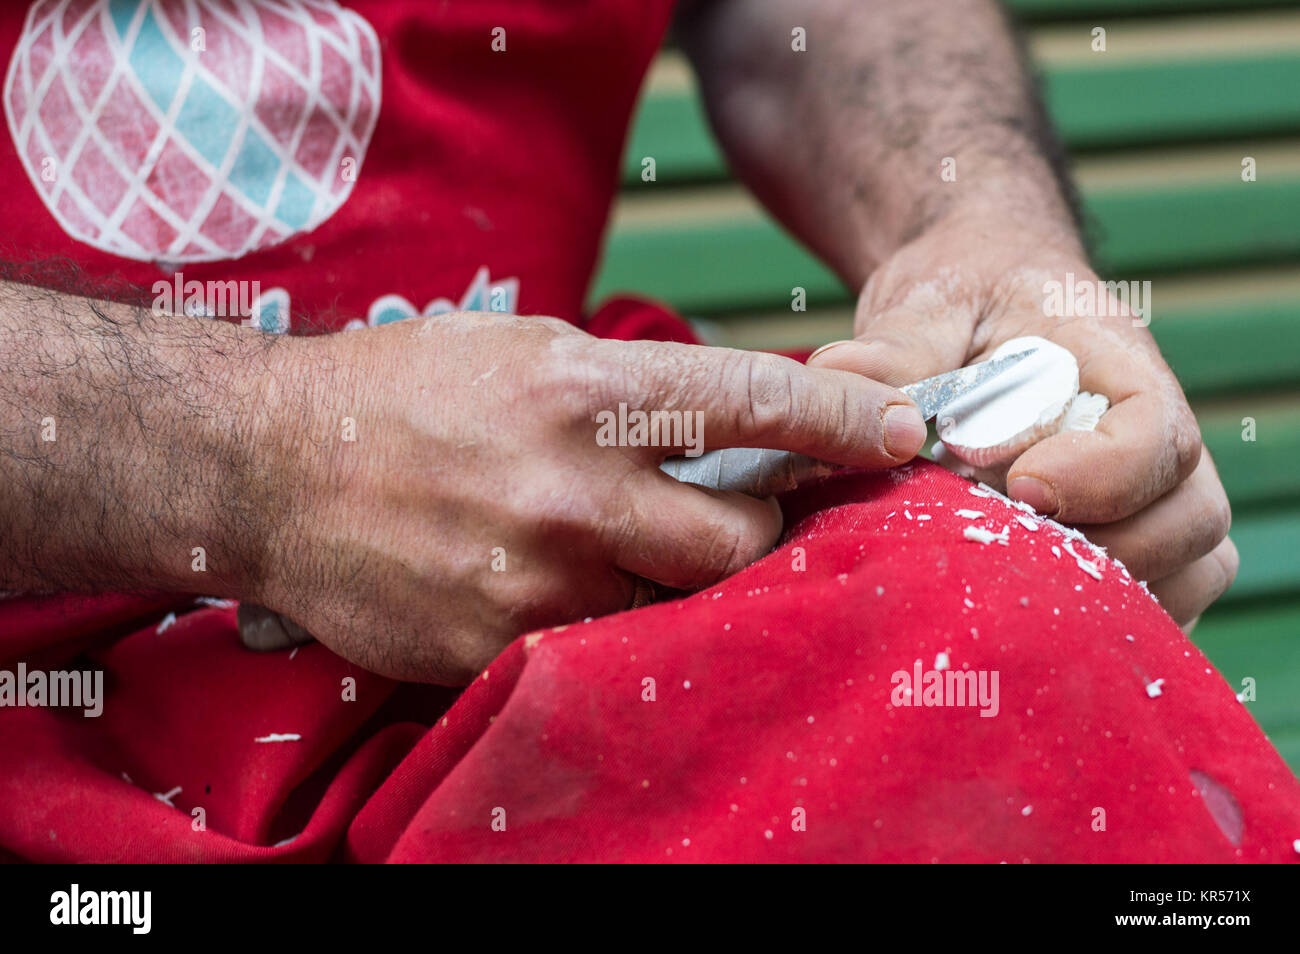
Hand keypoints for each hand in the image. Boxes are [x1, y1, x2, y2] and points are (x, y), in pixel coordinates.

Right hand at [248, 312, 925, 682]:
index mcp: (581, 388)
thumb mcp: (523, 352)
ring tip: (639, 559)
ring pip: (673, 609)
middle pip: (737, 543)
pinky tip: (570, 593)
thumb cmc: (403, 392)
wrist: (266, 463)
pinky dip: (606, 626)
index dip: (841, 422)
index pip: (749, 404)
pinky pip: (592, 649)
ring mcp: (531, 576)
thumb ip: (630, 392)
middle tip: (746, 528)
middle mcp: (568, 486)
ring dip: (680, 589)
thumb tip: (729, 429)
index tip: (901, 434)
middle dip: (761, 541)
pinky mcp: (491, 643)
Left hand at [807, 218, 1235, 627]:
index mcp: (1119, 367)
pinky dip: (1108, 612)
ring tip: (1011, 579)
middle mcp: (1155, 436)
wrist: (981, 297)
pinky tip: (1023, 604)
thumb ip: (898, 344)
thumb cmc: (967, 293)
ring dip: (1111, 591)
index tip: (1020, 487)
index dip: (1100, 477)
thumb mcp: (931, 301)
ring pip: (1192, 565)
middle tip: (1004, 545)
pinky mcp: (1128, 532)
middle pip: (1191, 517)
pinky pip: (1163, 593)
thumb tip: (840, 376)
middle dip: (1104, 550)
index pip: (1156, 436)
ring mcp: (1151, 491)